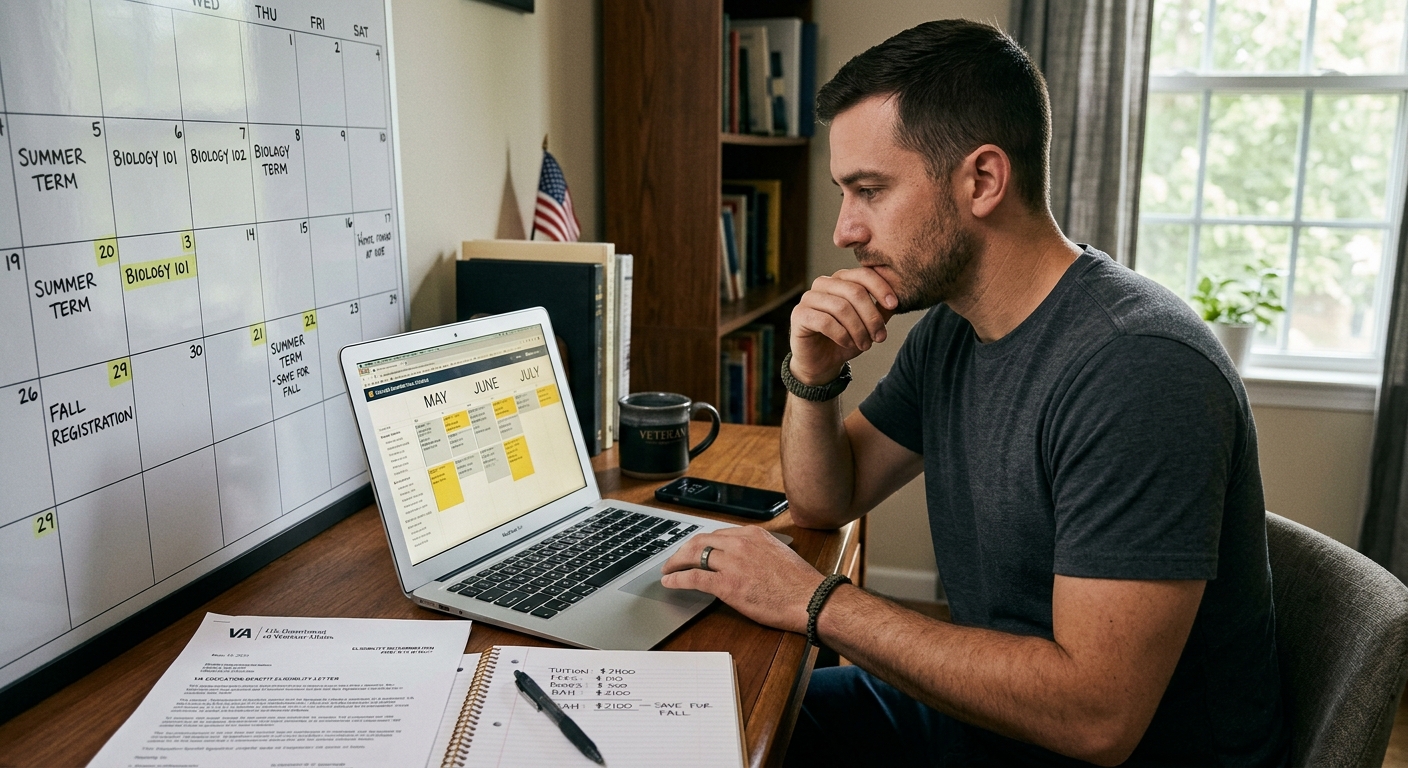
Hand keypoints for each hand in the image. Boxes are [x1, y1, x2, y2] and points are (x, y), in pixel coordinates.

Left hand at [660, 526, 825, 633]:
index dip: (700, 543)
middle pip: (700, 541)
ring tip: (668, 571)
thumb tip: (742, 559)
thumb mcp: (777, 554)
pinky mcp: (727, 584)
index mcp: (753, 534)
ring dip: (675, 563)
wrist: (810, 599)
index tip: (693, 550)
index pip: (717, 534)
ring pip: (693, 556)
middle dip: (682, 550)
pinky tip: (670, 583)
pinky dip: (677, 579)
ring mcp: (733, 563)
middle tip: (673, 560)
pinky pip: (693, 578)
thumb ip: (757, 551)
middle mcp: (740, 543)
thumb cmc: (800, 583)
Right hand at [789, 267, 897, 384]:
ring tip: (865, 345)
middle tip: (880, 336)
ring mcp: (808, 298)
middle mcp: (823, 284)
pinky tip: (847, 344)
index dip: (881, 288)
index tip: (894, 305)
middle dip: (871, 316)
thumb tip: (897, 300)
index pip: (863, 274)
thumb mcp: (868, 324)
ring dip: (858, 330)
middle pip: (854, 291)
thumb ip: (881, 310)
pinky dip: (842, 335)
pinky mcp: (799, 315)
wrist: (821, 363)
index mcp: (840, 279)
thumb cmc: (845, 339)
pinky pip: (826, 322)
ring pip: (841, 307)